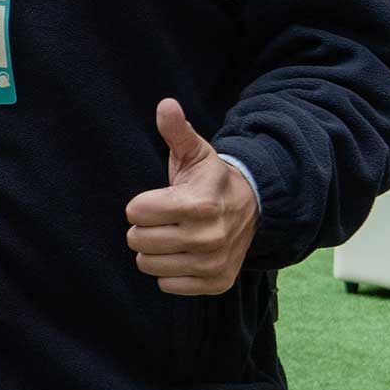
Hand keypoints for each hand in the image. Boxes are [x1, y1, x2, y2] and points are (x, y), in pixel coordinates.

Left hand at [125, 99, 257, 296]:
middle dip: (144, 227)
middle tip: (164, 219)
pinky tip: (184, 254)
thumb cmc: (211, 180)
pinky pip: (167, 285)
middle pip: (138, 240)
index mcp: (198, 204)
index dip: (141, 204)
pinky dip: (170, 271)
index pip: (136, 212)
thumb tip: (165, 104)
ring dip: (154, 250)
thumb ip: (176, 130)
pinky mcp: (216, 283)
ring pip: (148, 264)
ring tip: (173, 235)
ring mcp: (213, 263)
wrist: (253, 209)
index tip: (159, 199)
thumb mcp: (195, 152)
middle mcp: (208, 238)